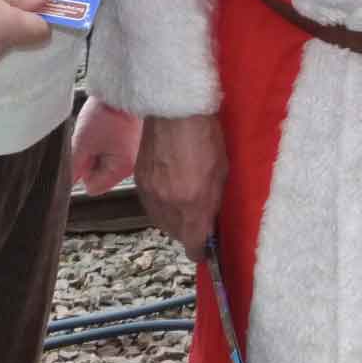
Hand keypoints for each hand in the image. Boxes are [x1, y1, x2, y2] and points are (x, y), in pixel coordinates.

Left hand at [72, 97, 143, 195]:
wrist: (121, 90)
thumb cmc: (106, 112)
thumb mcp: (82, 142)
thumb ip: (73, 167)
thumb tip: (66, 182)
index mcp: (122, 169)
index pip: (93, 188)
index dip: (82, 173)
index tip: (83, 155)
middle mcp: (131, 166)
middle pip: (99, 176)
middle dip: (90, 162)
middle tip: (91, 141)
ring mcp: (132, 155)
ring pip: (103, 164)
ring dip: (96, 152)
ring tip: (98, 133)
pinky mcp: (130, 145)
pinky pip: (110, 152)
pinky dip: (103, 144)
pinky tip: (104, 130)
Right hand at [135, 113, 226, 258]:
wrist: (175, 111)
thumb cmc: (205, 136)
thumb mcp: (221, 173)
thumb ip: (213, 203)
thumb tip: (210, 223)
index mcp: (192, 205)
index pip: (193, 245)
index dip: (201, 251)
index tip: (206, 250)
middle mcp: (168, 205)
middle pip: (177, 235)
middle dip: (188, 231)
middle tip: (199, 218)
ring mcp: (151, 194)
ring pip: (162, 221)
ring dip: (174, 218)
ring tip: (185, 202)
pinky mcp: (139, 181)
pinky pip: (151, 204)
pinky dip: (161, 203)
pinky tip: (171, 189)